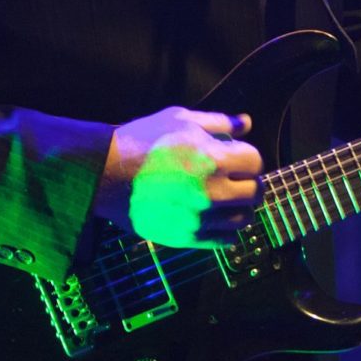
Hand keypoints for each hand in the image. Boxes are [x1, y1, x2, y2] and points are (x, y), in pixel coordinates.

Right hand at [99, 108, 262, 248]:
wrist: (105, 173)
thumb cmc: (142, 141)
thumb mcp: (179, 120)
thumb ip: (217, 122)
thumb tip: (246, 123)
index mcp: (212, 159)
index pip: (255, 162)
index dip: (248, 156)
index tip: (237, 156)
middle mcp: (210, 192)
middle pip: (254, 192)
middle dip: (249, 182)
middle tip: (237, 178)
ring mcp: (199, 218)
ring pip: (244, 219)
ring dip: (241, 208)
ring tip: (229, 199)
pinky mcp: (186, 236)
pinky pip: (224, 240)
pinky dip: (228, 231)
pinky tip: (218, 218)